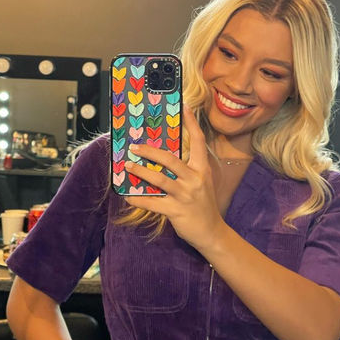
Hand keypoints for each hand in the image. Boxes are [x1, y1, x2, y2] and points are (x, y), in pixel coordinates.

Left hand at [123, 104, 225, 250]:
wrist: (212, 232)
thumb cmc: (202, 205)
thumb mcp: (200, 183)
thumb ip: (187, 170)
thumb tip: (163, 158)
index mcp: (202, 169)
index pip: (199, 142)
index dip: (192, 123)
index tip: (185, 106)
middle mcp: (195, 180)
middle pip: (171, 159)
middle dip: (150, 151)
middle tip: (134, 146)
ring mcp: (186, 196)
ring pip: (160, 179)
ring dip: (141, 171)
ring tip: (127, 165)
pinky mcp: (176, 211)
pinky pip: (153, 203)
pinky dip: (139, 199)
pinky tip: (127, 196)